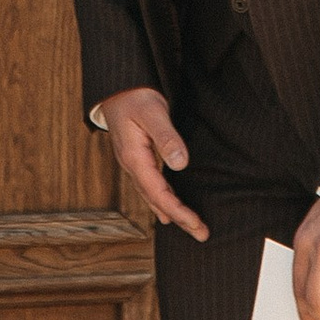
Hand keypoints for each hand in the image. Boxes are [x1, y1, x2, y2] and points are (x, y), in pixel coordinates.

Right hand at [98, 87, 207, 241]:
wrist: (117, 85)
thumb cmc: (135, 95)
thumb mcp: (152, 112)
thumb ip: (166, 138)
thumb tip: (181, 164)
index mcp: (134, 158)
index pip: (158, 194)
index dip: (178, 211)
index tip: (196, 224)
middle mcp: (131, 165)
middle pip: (156, 200)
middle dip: (179, 219)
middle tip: (202, 234)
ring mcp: (133, 162)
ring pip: (152, 195)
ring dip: (172, 212)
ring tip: (190, 227)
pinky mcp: (137, 157)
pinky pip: (150, 186)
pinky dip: (162, 200)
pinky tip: (167, 209)